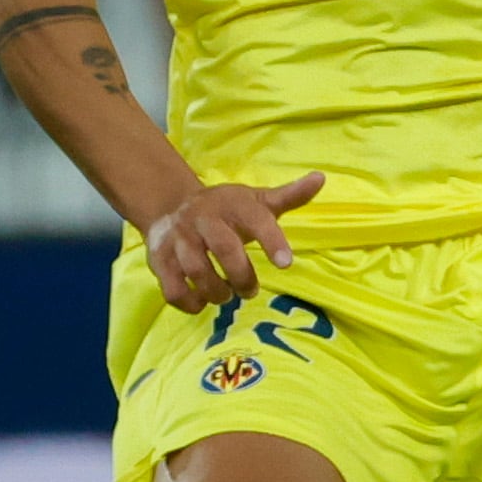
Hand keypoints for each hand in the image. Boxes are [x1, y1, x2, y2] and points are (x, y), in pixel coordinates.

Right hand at [142, 172, 326, 309]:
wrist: (171, 207)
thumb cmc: (226, 210)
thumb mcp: (257, 201)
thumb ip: (289, 196)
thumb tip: (321, 178)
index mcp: (233, 205)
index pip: (256, 219)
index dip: (272, 241)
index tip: (286, 264)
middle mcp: (203, 218)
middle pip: (224, 248)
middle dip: (242, 275)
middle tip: (251, 290)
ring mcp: (178, 238)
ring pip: (196, 270)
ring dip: (217, 291)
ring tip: (227, 296)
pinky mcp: (159, 259)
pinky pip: (172, 288)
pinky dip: (190, 302)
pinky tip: (203, 302)